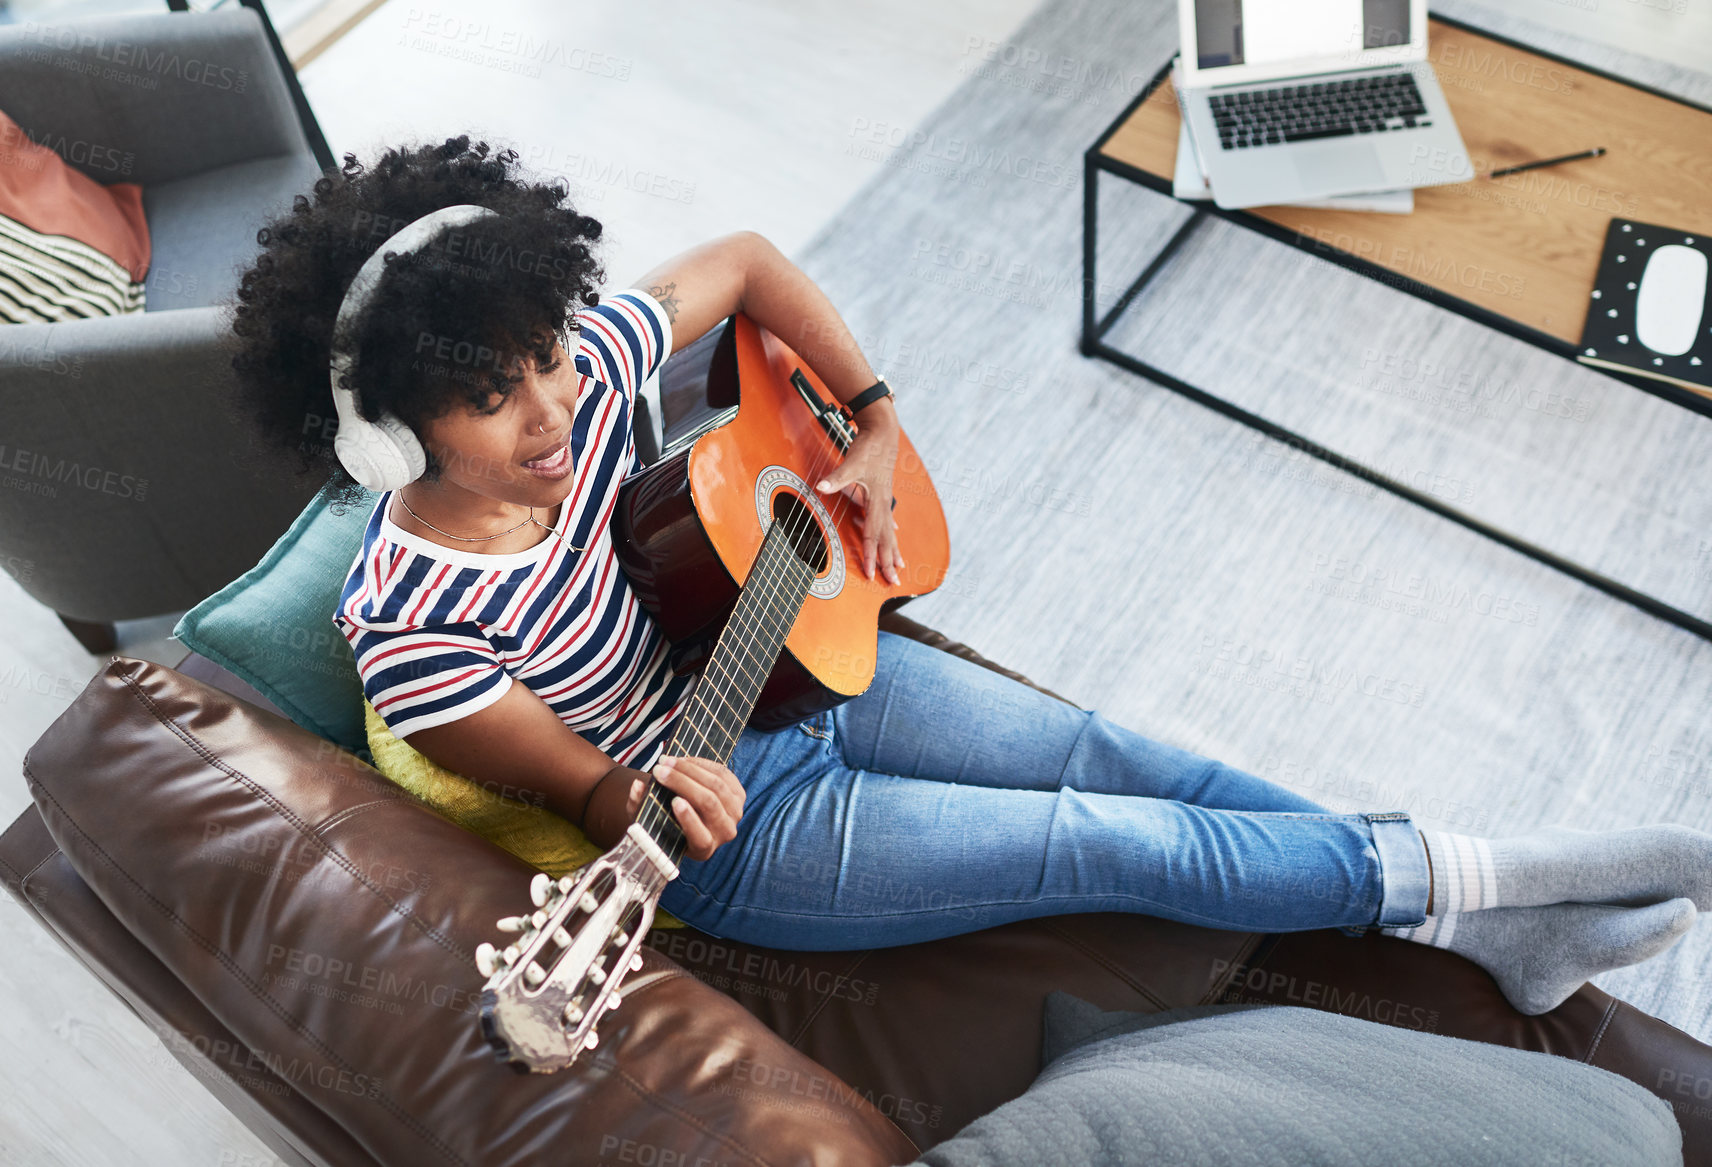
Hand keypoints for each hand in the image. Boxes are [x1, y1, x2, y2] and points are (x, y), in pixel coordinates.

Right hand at [626, 754, 744, 861]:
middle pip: (709, 803)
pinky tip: (684, 760)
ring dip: (690, 769)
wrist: (690, 817)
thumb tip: (637, 786)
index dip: (689, 819)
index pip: (700, 837)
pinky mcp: (740, 794)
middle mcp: (724, 833)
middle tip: (659, 770)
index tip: (675, 801)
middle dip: (682, 783)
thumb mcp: (648, 820)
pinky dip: (702, 764)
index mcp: (703, 849)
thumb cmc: (665, 821)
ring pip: (717, 785)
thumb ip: (639, 807)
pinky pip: (723, 773)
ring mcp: (736, 813)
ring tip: (667, 760)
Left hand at [815, 415, 903, 585]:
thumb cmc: (869, 446)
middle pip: (886, 539)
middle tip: (894, 582)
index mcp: (877, 501)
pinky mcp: (882, 494)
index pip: (873, 535)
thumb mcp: (851, 462)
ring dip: (892, 551)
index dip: (871, 556)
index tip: (870, 573)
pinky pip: (886, 519)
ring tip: (899, 567)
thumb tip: (821, 486)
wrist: (883, 430)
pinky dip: (888, 532)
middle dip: (888, 562)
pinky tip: (893, 535)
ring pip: (889, 532)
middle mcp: (883, 504)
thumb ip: (837, 477)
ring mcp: (884, 500)